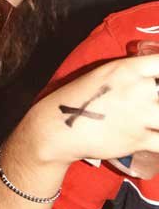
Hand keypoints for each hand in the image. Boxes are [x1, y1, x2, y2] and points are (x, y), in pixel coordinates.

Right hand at [23, 53, 158, 169]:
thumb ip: (132, 72)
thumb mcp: (104, 73)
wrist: (60, 127)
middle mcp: (138, 90)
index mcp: (128, 69)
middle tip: (154, 104)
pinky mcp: (138, 140)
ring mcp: (140, 116)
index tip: (158, 79)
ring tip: (154, 120)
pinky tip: (157, 137)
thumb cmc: (79, 98)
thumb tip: (154, 76)